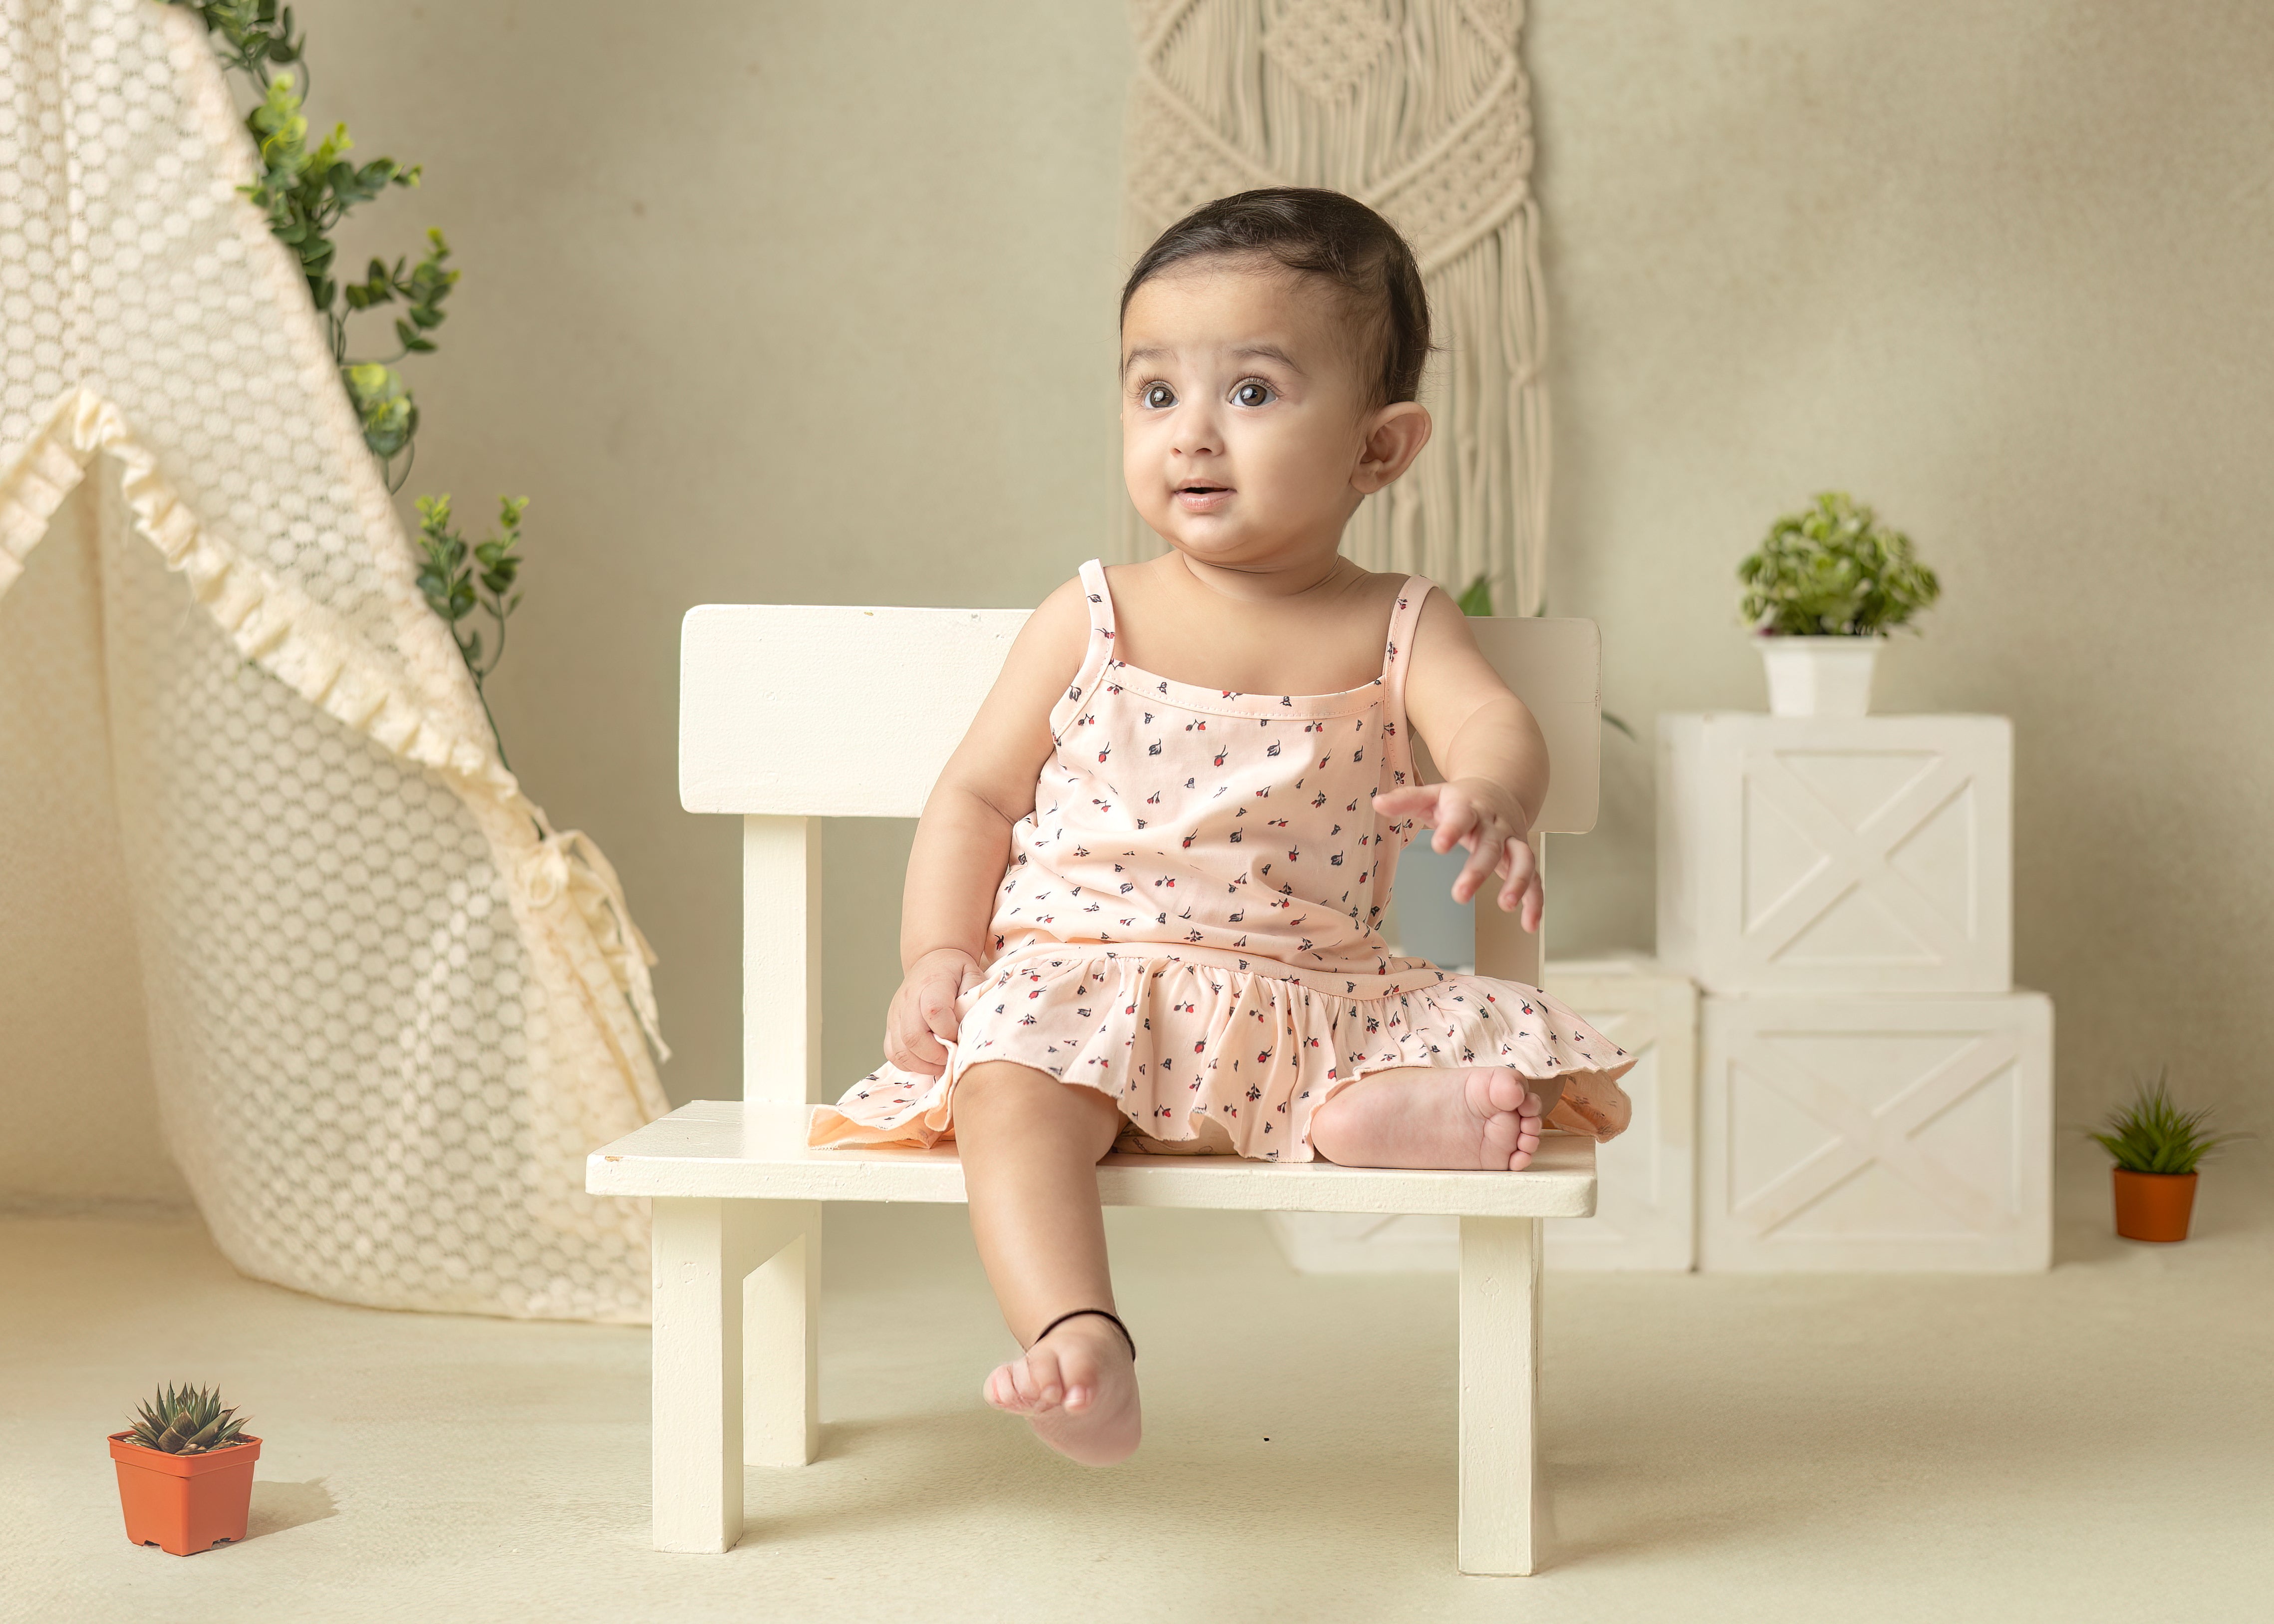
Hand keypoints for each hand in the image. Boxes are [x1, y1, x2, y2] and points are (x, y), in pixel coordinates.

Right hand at [883, 946, 982, 1076]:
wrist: (931, 962)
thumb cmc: (955, 972)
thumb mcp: (972, 973)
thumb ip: (975, 996)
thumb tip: (972, 1024)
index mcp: (931, 984)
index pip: (934, 1011)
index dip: (949, 1031)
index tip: (961, 1036)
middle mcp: (908, 1000)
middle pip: (913, 1037)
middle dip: (936, 1056)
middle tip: (952, 1057)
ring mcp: (896, 1015)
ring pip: (901, 1050)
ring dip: (924, 1065)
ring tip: (942, 1063)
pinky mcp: (891, 1027)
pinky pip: (893, 1054)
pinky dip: (910, 1064)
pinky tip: (927, 1061)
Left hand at [1372, 778, 1542, 932]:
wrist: (1499, 788)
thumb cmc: (1459, 799)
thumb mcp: (1432, 795)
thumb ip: (1406, 800)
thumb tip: (1377, 803)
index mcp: (1469, 807)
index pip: (1462, 817)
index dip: (1452, 830)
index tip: (1440, 846)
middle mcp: (1494, 824)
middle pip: (1490, 846)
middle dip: (1478, 870)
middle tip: (1460, 894)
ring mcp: (1512, 840)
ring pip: (1522, 859)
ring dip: (1517, 882)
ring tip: (1506, 905)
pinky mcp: (1522, 855)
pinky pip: (1535, 878)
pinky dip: (1536, 901)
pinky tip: (1529, 924)